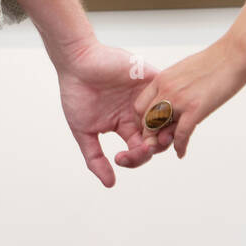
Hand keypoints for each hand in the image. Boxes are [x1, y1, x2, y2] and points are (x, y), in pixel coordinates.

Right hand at [55, 35, 162, 186]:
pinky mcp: (152, 79)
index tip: (119, 158)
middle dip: (152, 148)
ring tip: (153, 136)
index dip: (135, 158)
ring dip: (163, 131)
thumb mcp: (84, 131)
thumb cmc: (77, 93)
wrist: (78, 62)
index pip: (139, 149)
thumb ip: (95, 158)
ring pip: (168, 119)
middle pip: (157, 138)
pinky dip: (167, 107)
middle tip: (144, 148)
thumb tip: (110, 184)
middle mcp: (138, 112)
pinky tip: (155, 116)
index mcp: (124, 125)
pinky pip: (169, 95)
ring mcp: (147, 96)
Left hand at [133, 35, 245, 158]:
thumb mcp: (184, 70)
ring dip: (162, 141)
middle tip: (157, 140)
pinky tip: (181, 153)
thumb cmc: (214, 61)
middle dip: (149, 133)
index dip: (143, 119)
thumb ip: (174, 85)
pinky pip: (181, 135)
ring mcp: (179, 100)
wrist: (233, 55)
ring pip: (159, 129)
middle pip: (145, 120)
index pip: (139, 105)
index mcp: (162, 79)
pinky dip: (180, 147)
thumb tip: (174, 96)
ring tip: (169, 146)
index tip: (151, 127)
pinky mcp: (195, 109)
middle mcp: (166, 89)